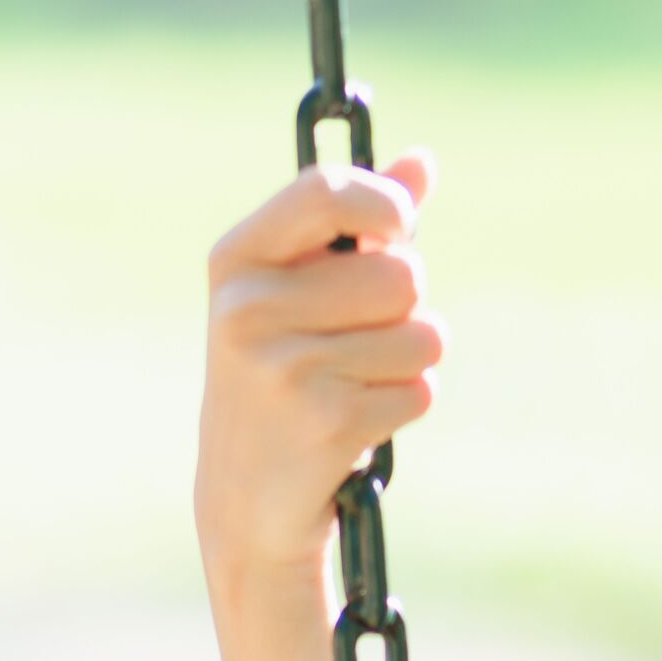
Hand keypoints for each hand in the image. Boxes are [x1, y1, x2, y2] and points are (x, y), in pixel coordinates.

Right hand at [195, 148, 444, 582]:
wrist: (246, 500)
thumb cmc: (286, 377)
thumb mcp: (304, 295)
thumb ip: (363, 226)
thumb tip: (422, 161)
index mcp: (239, 259)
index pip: (327, 191)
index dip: (384, 204)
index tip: (400, 229)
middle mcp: (250, 306)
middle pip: (403, 274)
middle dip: (405, 311)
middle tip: (357, 344)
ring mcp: (283, 364)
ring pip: (422, 334)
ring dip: (409, 364)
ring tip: (354, 385)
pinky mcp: (324, 419)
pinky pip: (419, 389)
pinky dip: (404, 407)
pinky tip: (354, 423)